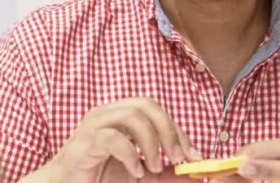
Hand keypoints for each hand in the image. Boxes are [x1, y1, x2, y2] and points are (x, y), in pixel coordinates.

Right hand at [33, 98, 202, 182]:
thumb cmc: (99, 177)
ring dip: (151, 142)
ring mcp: (94, 124)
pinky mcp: (84, 141)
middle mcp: (107, 113)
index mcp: (120, 116)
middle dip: (168, 130)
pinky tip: (135, 171)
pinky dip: (130, 154)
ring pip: (131, 115)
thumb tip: (196, 173)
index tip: (193, 156)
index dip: (178, 130)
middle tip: (178, 158)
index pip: (156, 110)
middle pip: (145, 104)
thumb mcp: (141, 175)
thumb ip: (166, 173)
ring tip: (154, 168)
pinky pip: (112, 138)